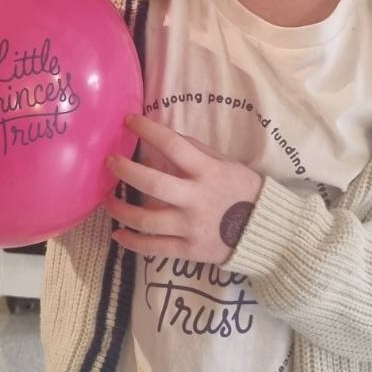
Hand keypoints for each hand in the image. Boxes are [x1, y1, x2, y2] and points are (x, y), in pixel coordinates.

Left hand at [106, 114, 262, 263]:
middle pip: (152, 183)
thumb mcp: (226, 164)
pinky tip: (117, 234)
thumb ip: (197, 152)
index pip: (173, 145)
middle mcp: (196, 199)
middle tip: (109, 161)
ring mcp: (191, 227)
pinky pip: (154, 248)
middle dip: (125, 170)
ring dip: (120, 209)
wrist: (265, 231)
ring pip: (146, 219)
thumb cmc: (243, 191)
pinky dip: (132, 241)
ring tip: (107, 199)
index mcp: (208, 172)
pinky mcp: (189, 250)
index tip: (129, 120)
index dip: (149, 130)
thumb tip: (165, 137)